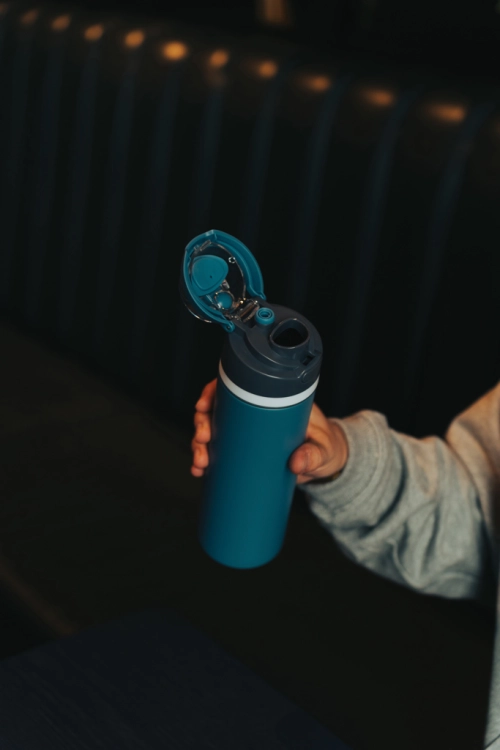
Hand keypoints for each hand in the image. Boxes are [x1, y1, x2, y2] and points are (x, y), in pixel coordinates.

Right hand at [191, 379, 348, 484]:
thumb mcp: (324, 449)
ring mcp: (248, 432)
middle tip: (203, 441)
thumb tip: (296, 464)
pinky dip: (206, 460)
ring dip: (200, 445)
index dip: (214, 392)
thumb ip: (313, 455)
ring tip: (201, 464)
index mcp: (272, 399)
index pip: (237, 386)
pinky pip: (220, 451)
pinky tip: (199, 471)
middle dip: (202, 423)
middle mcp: (255, 413)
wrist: (328, 464)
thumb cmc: (327, 446)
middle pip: (218, 409)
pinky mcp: (245, 451)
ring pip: (214, 431)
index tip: (204, 405)